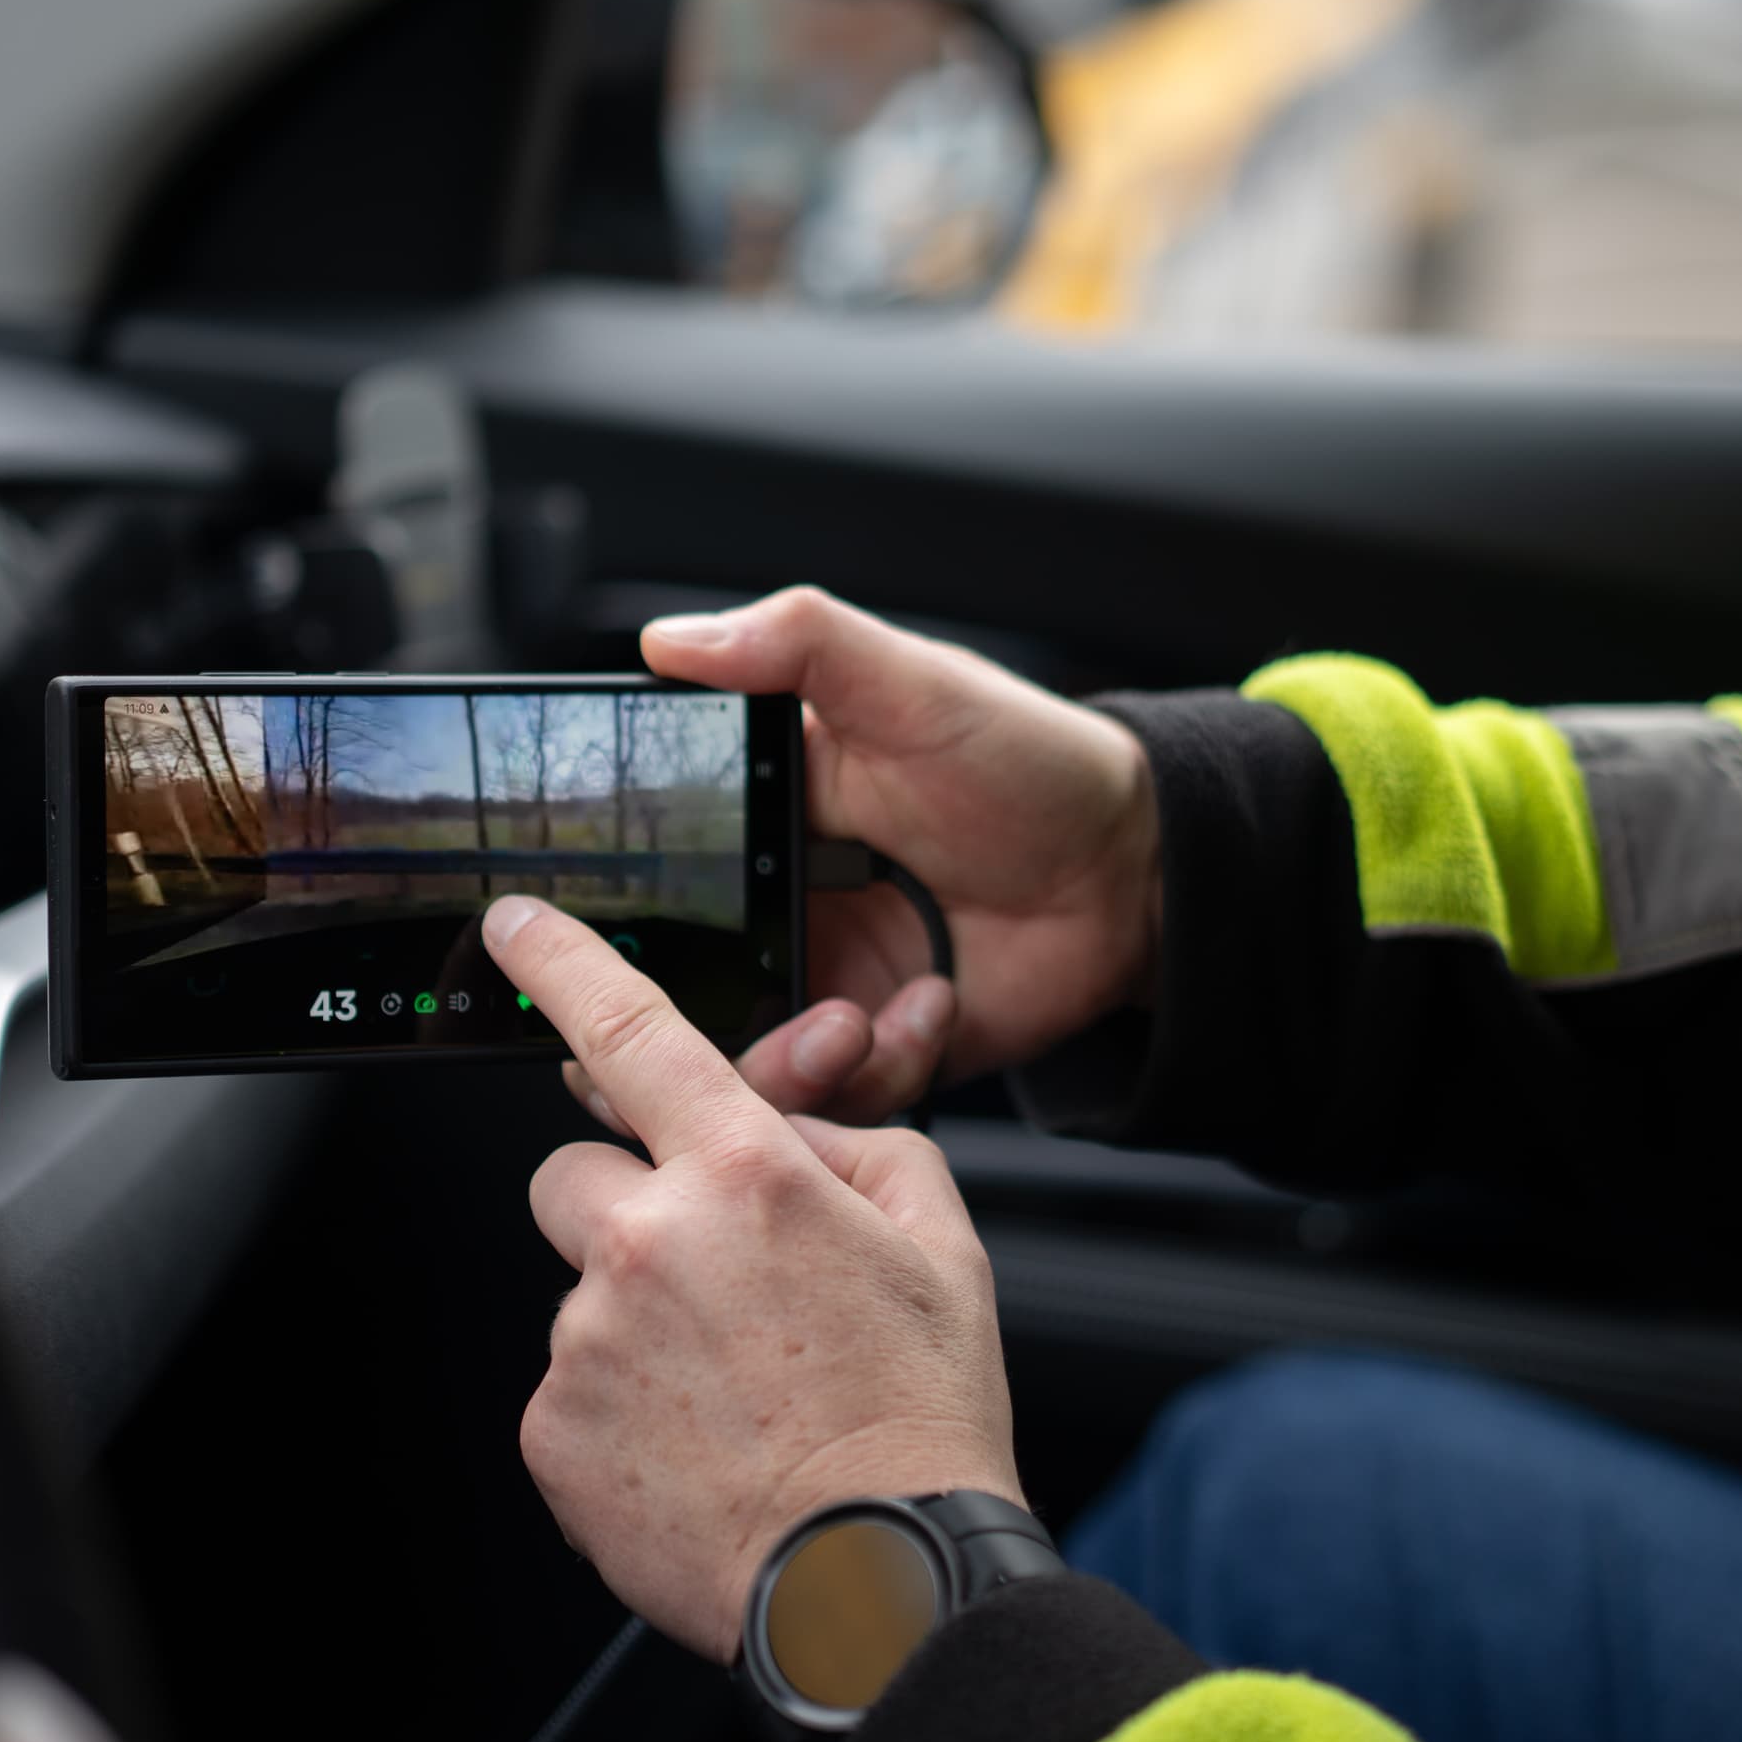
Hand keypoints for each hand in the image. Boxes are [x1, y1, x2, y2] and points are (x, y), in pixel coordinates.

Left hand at [488, 891, 1020, 1661]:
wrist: (878, 1583)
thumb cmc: (917, 1418)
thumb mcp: (938, 1241)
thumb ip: (854, 1146)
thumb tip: (783, 1127)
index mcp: (745, 1176)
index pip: (629, 1031)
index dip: (560, 964)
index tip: (514, 926)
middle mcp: (647, 1242)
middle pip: (576, 1174)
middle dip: (630, 1211)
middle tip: (714, 1288)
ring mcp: (588, 1341)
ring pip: (581, 1292)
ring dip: (636, 1322)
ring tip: (730, 1395)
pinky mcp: (554, 1432)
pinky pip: (569, 1389)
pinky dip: (620, 1412)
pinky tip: (698, 1448)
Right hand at [574, 586, 1158, 1124]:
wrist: (1140, 870)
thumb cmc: (1033, 764)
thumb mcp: (913, 683)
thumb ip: (797, 645)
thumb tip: (670, 642)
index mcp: (761, 811)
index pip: (648, 865)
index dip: (617, 905)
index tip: (601, 932)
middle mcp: (775, 906)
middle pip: (667, 992)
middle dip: (677, 1025)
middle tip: (719, 1015)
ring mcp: (826, 984)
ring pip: (740, 1065)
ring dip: (783, 1063)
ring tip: (848, 1022)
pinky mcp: (882, 1049)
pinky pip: (839, 1100)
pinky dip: (877, 1070)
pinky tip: (931, 1009)